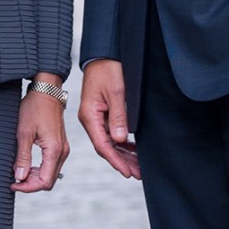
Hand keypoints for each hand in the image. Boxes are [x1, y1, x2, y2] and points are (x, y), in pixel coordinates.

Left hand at [12, 82, 68, 193]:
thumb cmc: (35, 108)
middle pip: (49, 181)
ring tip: (19, 170)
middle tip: (14, 179)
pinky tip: (28, 164)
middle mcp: (62, 152)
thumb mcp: (24, 132)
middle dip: (31, 184)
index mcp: (54, 150)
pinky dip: (40, 169)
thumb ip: (23, 157)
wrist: (47, 92)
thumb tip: (20, 177)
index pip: (44, 181)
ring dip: (35, 177)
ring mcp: (63, 149)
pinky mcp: (60, 146)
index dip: (28, 187)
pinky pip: (52, 165)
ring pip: (50, 174)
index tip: (13, 184)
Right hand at [78, 59, 139, 180]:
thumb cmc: (108, 70)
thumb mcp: (117, 92)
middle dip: (121, 162)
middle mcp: (90, 120)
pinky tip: (133, 150)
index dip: (115, 160)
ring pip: (110, 142)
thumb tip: (120, 140)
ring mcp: (95, 117)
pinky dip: (122, 143)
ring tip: (138, 166)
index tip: (127, 172)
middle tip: (137, 174)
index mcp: (89, 116)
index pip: (102, 145)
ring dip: (123, 154)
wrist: (102, 55)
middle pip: (106, 147)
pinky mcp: (102, 113)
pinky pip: (112, 133)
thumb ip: (118, 116)